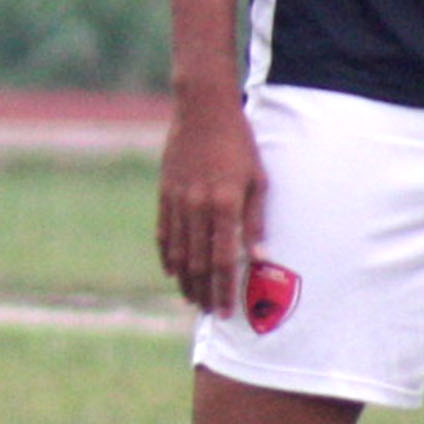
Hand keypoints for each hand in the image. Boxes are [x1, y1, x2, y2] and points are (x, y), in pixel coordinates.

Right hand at [155, 84, 264, 318]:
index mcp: (224, 204)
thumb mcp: (257, 179)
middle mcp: (197, 207)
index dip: (224, 289)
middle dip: (205, 292)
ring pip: (179, 253)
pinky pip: (164, 234)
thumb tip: (259, 257)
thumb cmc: (239, 143)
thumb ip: (256, 219)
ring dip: (186, 281)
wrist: (203, 110)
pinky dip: (168, 257)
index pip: (223, 260)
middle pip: (199, 263)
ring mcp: (177, 202)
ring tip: (192, 300)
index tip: (226, 311)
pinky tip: (173, 273)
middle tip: (210, 313)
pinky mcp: (165, 194)